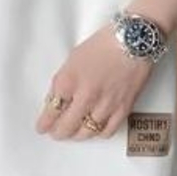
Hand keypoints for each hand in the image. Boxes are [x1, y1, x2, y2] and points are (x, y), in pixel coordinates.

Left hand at [35, 23, 153, 139]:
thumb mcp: (74, 58)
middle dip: (58, 132)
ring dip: (77, 134)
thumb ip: (64, 80)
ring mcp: (105, 104)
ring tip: (74, 133)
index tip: (42, 127)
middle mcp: (85, 95)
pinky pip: (107, 131)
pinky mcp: (123, 108)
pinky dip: (99, 133)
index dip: (45, 123)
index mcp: (69, 80)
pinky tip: (95, 129)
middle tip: (56, 133)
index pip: (51, 111)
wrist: (133, 40)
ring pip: (86, 132)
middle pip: (66, 126)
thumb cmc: (104, 43)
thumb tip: (56, 98)